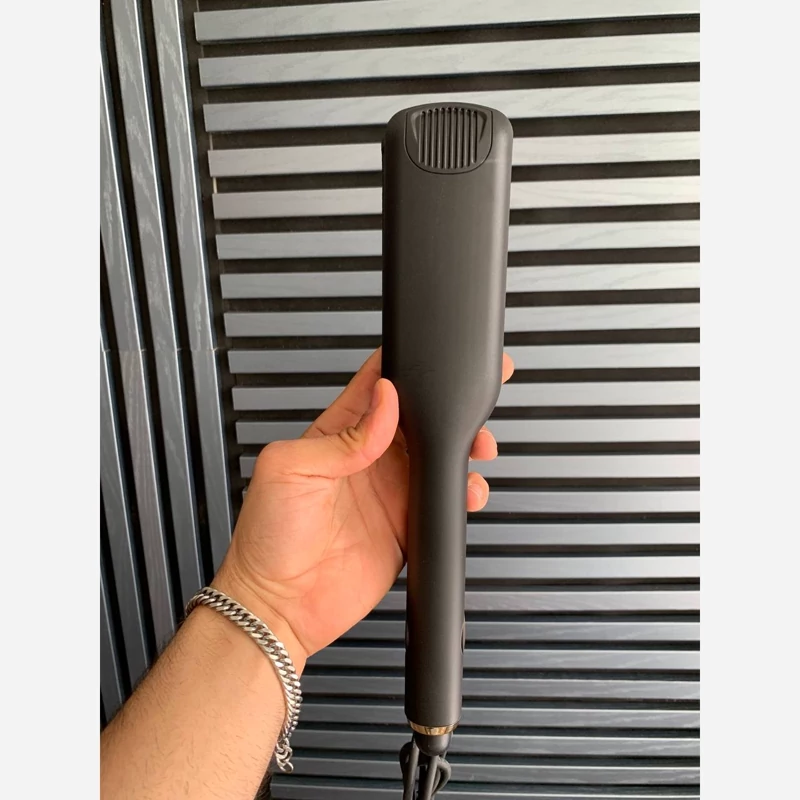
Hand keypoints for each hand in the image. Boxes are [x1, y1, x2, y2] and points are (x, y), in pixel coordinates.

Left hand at [214, 348, 513, 669]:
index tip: (426, 363)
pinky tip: (465, 489)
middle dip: (443, 407)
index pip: (374, 388)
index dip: (400, 371)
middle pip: (415, 418)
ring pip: (436, 455)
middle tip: (465, 406)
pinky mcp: (406, 525)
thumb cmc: (268, 537)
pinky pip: (442, 500)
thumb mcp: (291, 468)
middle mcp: (366, 459)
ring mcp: (389, 492)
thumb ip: (342, 435)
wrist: (279, 606)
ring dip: (458, 446)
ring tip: (473, 446)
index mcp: (335, 434)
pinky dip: (461, 491)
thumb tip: (384, 402)